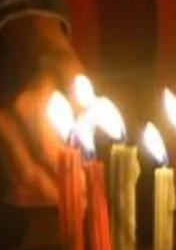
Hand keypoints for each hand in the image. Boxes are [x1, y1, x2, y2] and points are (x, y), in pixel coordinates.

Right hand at [0, 14, 83, 205]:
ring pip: (17, 178)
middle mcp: (6, 121)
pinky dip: (28, 187)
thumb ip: (85, 107)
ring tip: (70, 201)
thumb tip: (94, 143)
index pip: (52, 156)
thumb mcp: (77, 76)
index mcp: (30, 106)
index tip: (93, 193)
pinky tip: (49, 192)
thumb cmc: (57, 62)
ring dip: (42, 195)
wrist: (25, 45)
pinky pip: (10, 171)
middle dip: (57, 194)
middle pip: (30, 174)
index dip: (72, 178)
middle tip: (84, 204)